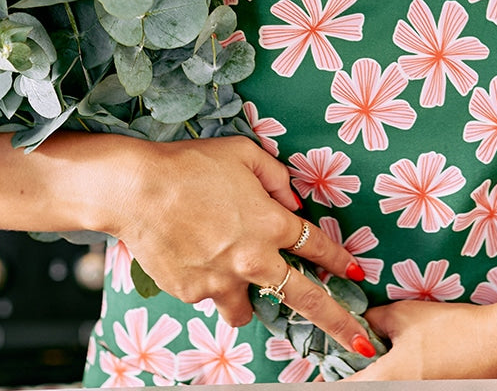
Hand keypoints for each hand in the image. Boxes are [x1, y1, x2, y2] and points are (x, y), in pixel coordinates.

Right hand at [105, 135, 374, 356]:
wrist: (138, 190)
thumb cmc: (191, 164)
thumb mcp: (244, 154)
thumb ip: (276, 177)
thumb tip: (291, 201)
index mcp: (271, 223)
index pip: (317, 247)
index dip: (340, 260)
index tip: (356, 273)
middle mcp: (253, 259)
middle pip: (305, 299)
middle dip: (337, 322)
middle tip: (358, 343)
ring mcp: (223, 281)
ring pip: (248, 308)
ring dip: (249, 297)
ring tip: (233, 276)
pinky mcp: (194, 293)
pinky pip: (211, 295)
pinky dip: (208, 280)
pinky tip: (191, 252)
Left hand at [342, 299, 496, 380]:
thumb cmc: (454, 330)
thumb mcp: (406, 314)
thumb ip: (375, 321)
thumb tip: (360, 325)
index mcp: (383, 381)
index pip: (341, 386)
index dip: (331, 371)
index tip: (326, 362)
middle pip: (362, 387)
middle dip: (357, 372)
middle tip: (361, 352)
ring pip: (384, 387)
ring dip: (379, 375)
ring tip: (390, 355)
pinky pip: (405, 387)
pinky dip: (400, 378)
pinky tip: (413, 364)